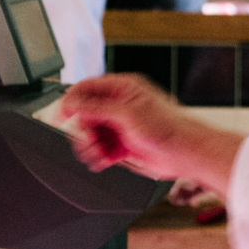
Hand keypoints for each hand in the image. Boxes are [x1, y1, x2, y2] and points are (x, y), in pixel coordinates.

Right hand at [57, 73, 243, 194]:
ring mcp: (121, 125)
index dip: (71, 101)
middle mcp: (120, 105)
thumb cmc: (168, 128)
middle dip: (83, 128)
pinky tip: (100, 161)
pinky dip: (98, 156)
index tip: (62, 116)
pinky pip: (101, 149)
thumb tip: (73, 103)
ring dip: (89, 145)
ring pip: (92, 133)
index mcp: (123, 88)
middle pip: (86, 113)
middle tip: (87, 140)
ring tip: (95, 154)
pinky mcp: (123, 145)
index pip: (87, 88)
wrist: (186, 152)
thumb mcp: (127, 113)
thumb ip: (97, 108)